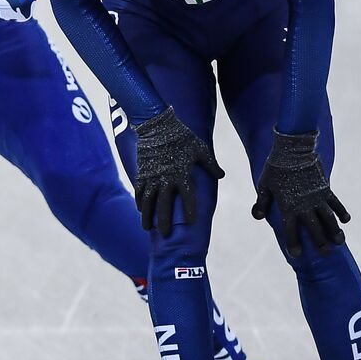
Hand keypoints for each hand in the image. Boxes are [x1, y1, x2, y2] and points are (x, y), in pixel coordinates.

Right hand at [135, 106, 223, 236]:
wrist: (157, 125)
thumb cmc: (182, 136)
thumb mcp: (200, 149)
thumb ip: (210, 164)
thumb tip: (221, 175)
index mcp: (182, 174)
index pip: (187, 198)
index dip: (189, 211)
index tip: (191, 222)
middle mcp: (166, 179)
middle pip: (165, 205)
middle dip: (164, 221)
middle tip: (165, 234)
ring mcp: (152, 176)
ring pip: (148, 201)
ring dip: (148, 216)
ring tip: (147, 228)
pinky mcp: (141, 172)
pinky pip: (139, 191)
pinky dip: (139, 201)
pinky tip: (140, 210)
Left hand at [252, 128, 350, 255]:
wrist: (293, 149)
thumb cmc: (275, 167)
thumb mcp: (264, 185)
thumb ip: (262, 202)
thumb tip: (257, 217)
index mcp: (288, 206)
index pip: (290, 230)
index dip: (293, 243)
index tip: (296, 255)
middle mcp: (304, 205)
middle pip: (314, 228)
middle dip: (320, 242)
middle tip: (325, 253)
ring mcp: (317, 197)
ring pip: (329, 218)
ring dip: (334, 231)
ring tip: (339, 242)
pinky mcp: (325, 188)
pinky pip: (336, 203)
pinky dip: (342, 212)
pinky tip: (346, 221)